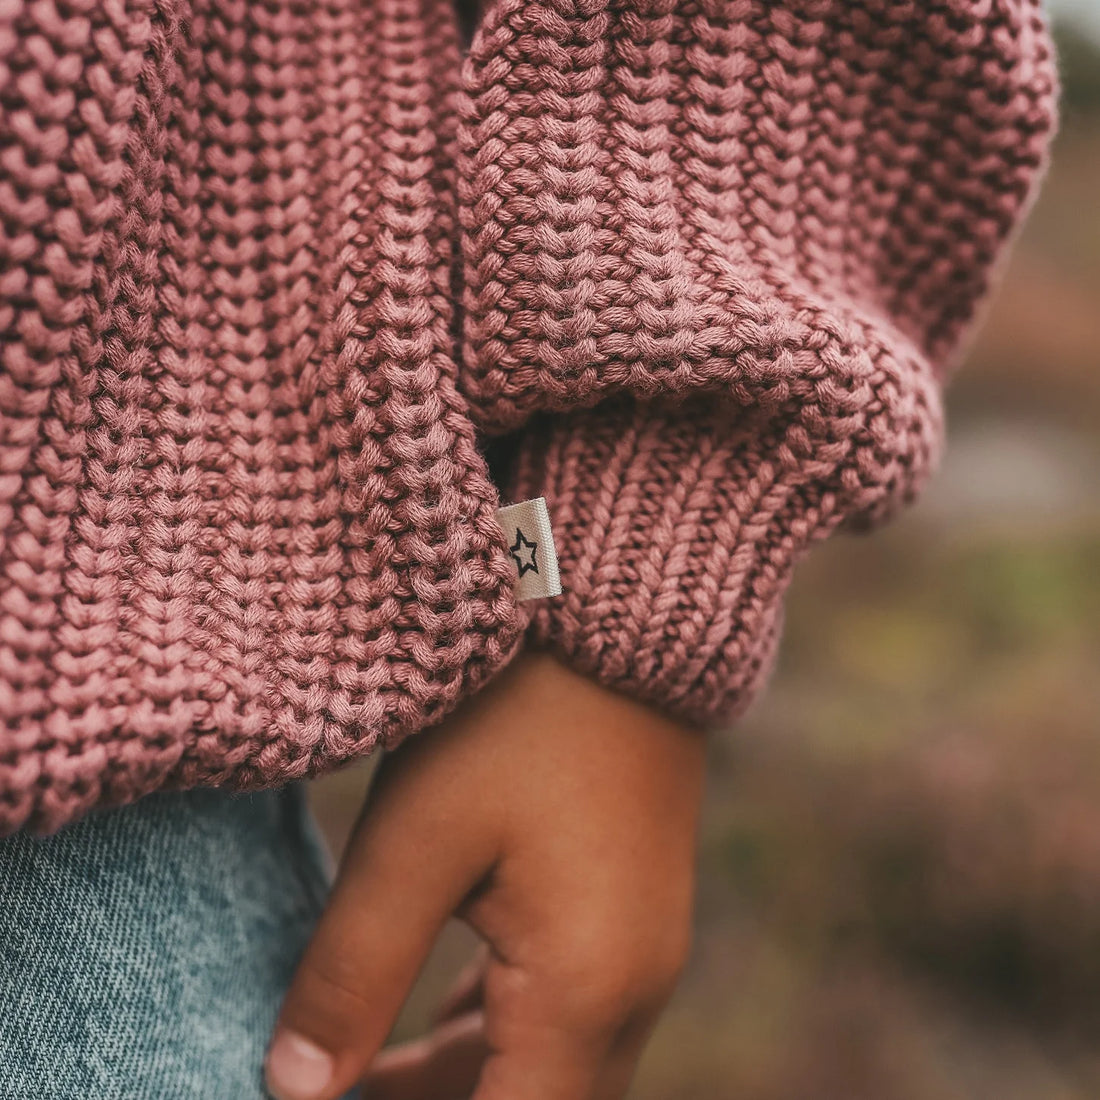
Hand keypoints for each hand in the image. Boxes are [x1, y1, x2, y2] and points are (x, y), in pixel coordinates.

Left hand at [264, 650, 706, 1099]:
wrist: (619, 619)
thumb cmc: (514, 715)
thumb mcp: (412, 840)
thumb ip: (352, 976)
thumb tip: (294, 1092)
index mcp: (583, 991)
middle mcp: (634, 990)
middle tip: (328, 1091)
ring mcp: (644, 950)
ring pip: (547, 1070)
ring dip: (457, 1084)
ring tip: (357, 1069)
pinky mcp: (633, 911)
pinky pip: (565, 1012)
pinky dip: (493, 1034)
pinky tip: (434, 1011)